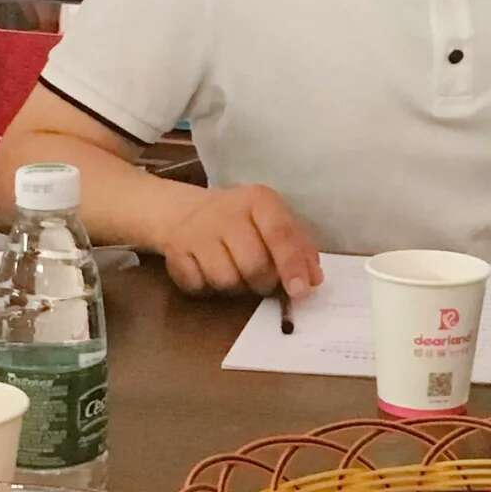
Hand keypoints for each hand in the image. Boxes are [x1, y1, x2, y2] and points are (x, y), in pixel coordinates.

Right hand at [161, 184, 322, 297]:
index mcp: (259, 200)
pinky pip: (199, 286)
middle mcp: (226, 212)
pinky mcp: (175, 252)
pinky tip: (209, 271)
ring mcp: (197, 231)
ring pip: (226, 281)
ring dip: (236, 287)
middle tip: (264, 281)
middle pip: (254, 266)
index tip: (300, 291)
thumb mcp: (273, 221)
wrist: (184, 211)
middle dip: (264, 283)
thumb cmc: (241, 221)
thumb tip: (314, 279)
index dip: (292, 265)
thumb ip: (298, 248)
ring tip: (235, 272)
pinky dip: (208, 288)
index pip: (280, 234)